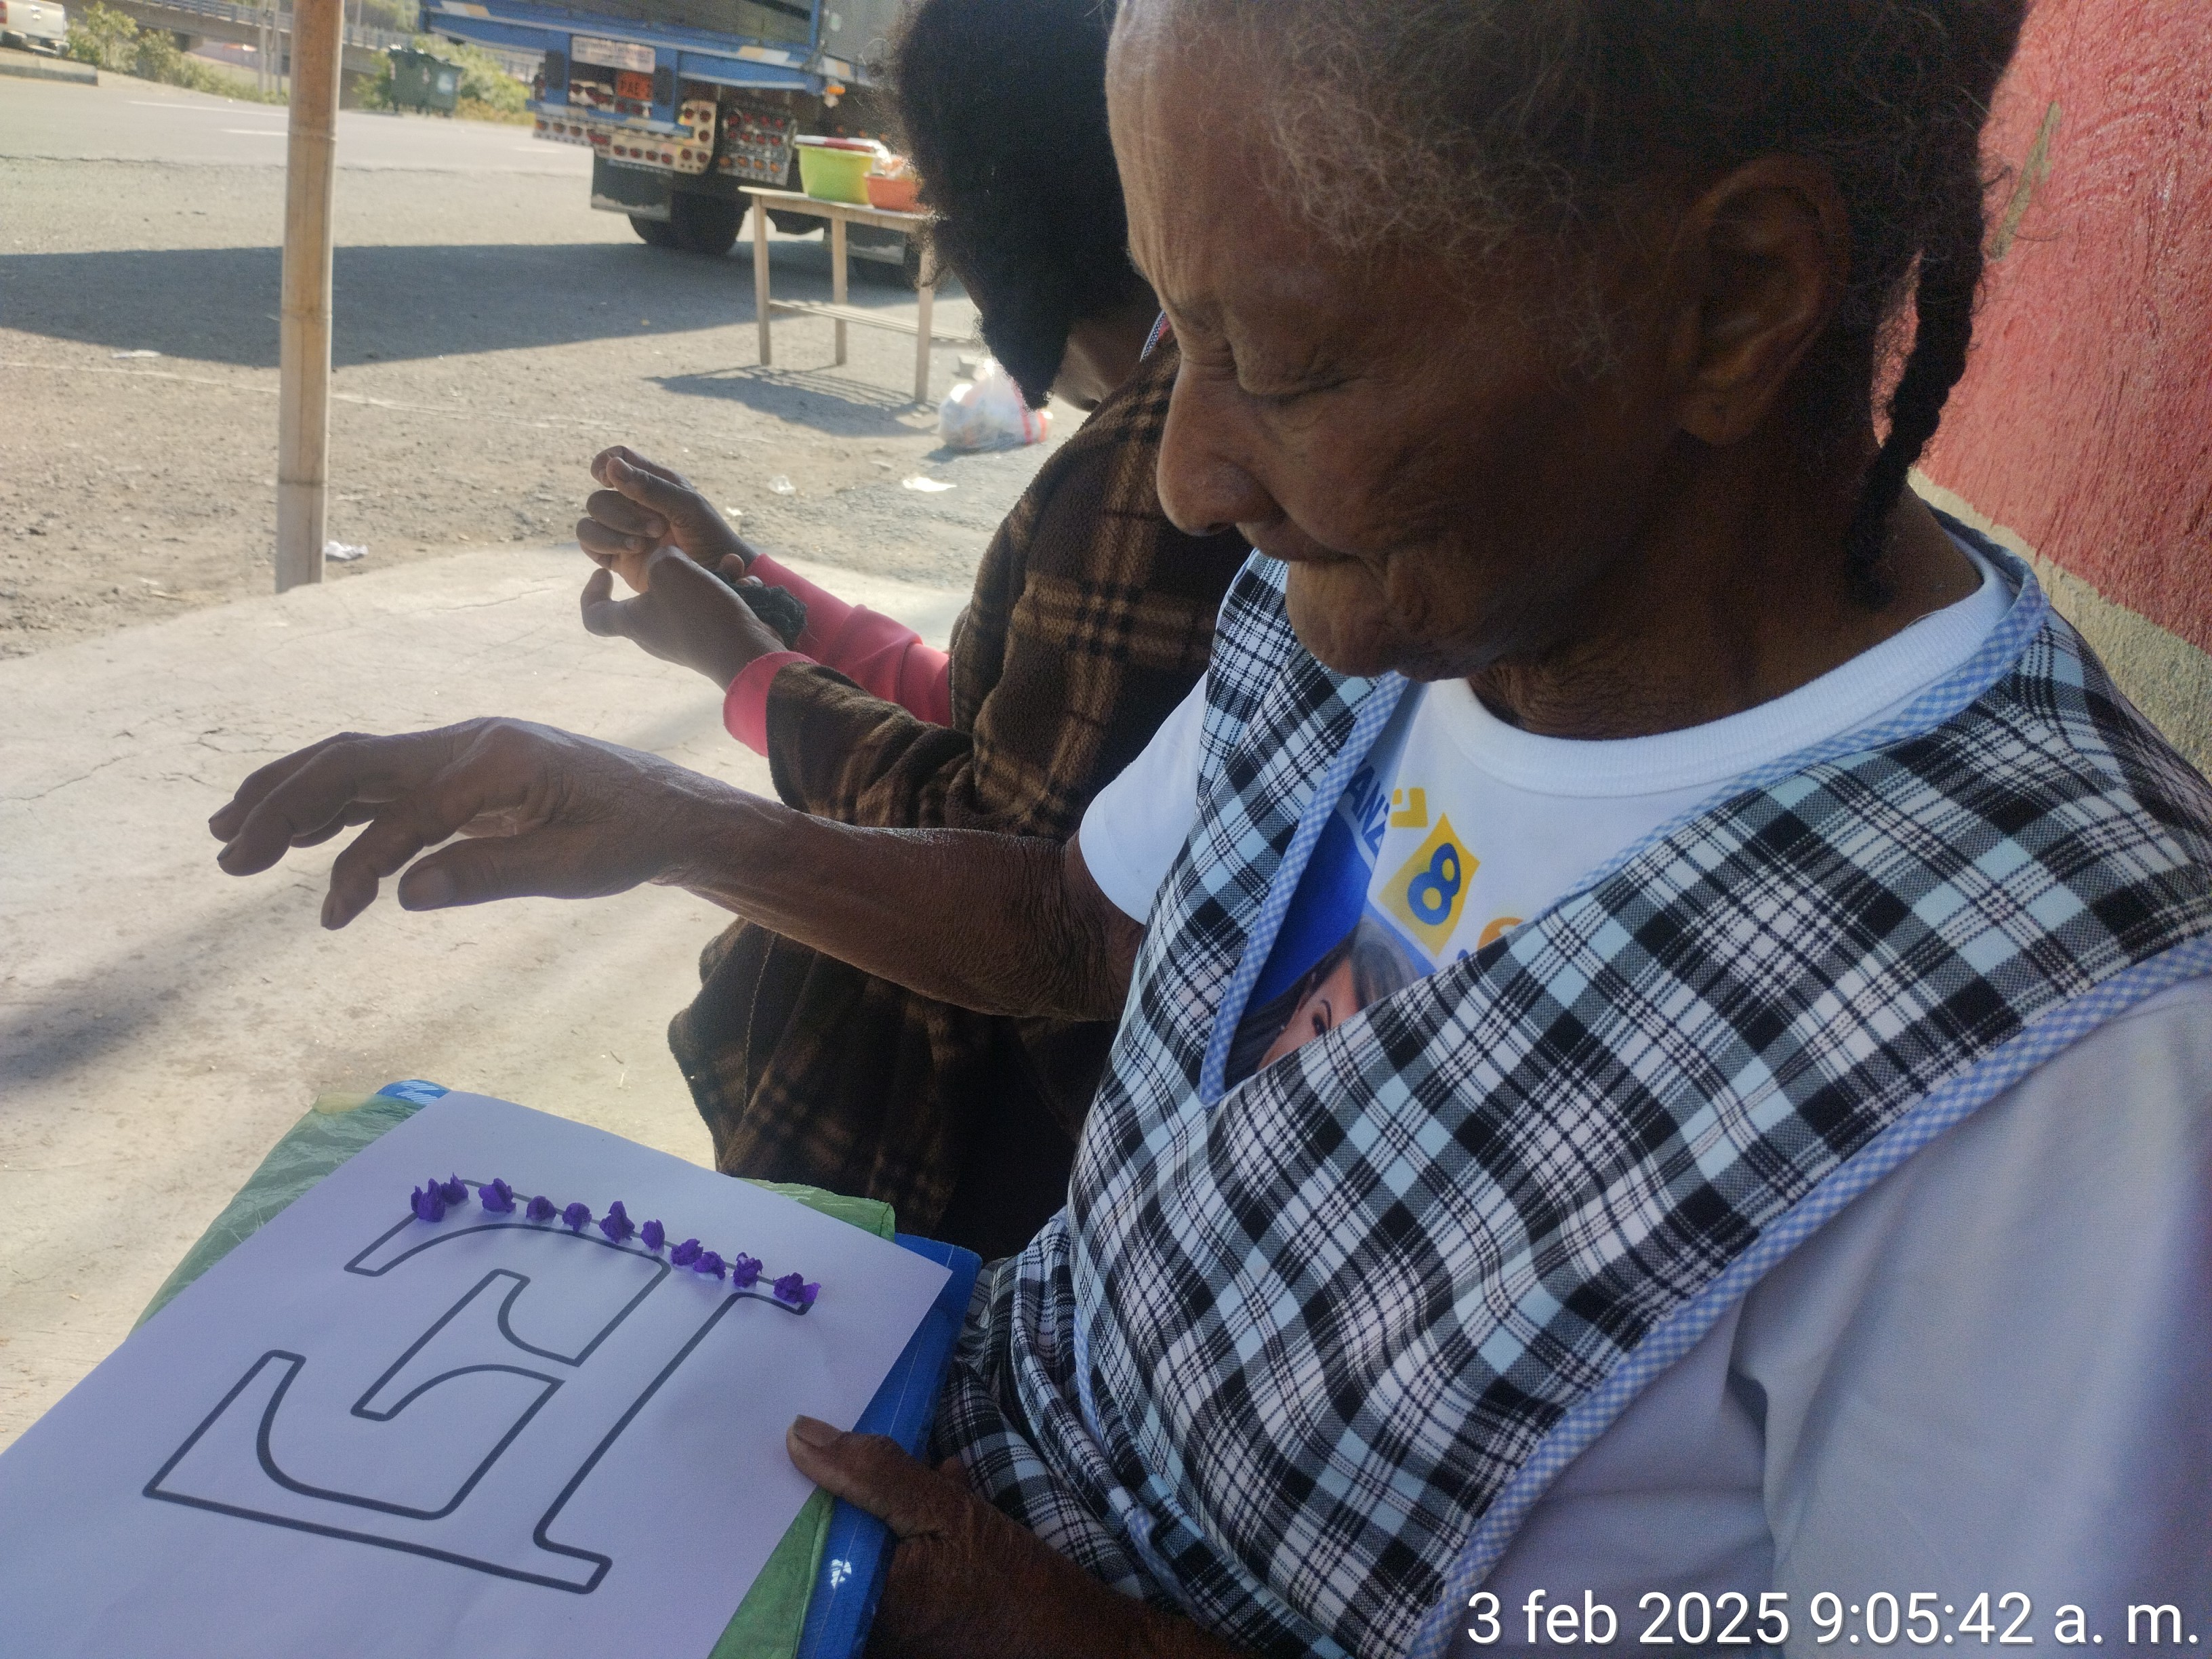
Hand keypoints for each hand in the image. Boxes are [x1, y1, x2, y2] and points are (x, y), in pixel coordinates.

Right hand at [207, 719, 742, 928]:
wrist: (669, 808)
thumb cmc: (630, 837)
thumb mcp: (575, 867)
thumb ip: (492, 873)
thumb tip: (405, 893)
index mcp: (498, 760)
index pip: (408, 813)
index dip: (363, 865)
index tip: (337, 917)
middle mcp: (468, 743)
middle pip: (355, 762)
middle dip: (285, 805)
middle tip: (228, 857)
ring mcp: (459, 752)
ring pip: (357, 764)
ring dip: (292, 798)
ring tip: (230, 839)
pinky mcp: (458, 772)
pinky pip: (381, 781)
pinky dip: (331, 804)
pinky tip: (294, 834)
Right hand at [578, 445, 751, 591]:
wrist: (718, 580)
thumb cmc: (710, 538)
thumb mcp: (688, 508)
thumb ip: (652, 487)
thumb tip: (611, 466)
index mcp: (652, 483)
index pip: (617, 459)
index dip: (605, 464)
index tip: (607, 478)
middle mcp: (632, 505)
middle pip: (598, 497)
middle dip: (623, 514)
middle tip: (657, 529)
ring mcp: (622, 532)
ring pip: (590, 521)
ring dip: (613, 532)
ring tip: (642, 545)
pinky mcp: (616, 558)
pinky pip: (588, 544)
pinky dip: (601, 546)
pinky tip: (629, 553)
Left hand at [581, 544, 789, 689]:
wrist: (742, 650)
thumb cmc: (697, 610)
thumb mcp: (669, 566)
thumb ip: (660, 555)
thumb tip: (674, 563)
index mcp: (632, 622)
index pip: (594, 616)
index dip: (591, 594)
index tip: (603, 571)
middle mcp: (654, 635)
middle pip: (647, 598)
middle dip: (668, 570)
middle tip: (681, 555)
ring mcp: (685, 640)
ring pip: (690, 596)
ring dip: (709, 575)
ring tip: (728, 565)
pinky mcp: (713, 640)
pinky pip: (715, 606)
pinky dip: (728, 590)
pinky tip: (744, 581)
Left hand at [786, 1418, 1243, 1658]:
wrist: (1082, 1647)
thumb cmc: (1018, 1585)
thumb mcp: (950, 1514)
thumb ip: (876, 1476)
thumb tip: (799, 1435)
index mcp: (854, 1608)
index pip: (792, 1548)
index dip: (790, 1496)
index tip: (795, 1450)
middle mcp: (857, 1632)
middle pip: (820, 1553)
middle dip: (843, 1500)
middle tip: (859, 1454)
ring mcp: (884, 1638)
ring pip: (855, 1559)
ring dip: (879, 1513)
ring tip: (922, 1474)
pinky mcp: (907, 1634)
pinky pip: (883, 1578)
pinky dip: (902, 1539)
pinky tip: (941, 1497)